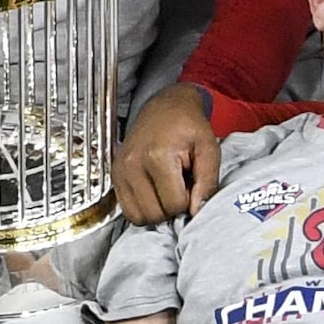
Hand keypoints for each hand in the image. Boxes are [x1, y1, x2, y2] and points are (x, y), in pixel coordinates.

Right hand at [117, 84, 221, 224]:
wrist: (165, 107)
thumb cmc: (188, 126)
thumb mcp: (208, 149)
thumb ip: (207, 183)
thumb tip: (196, 212)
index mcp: (157, 156)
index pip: (174, 205)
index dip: (189, 200)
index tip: (191, 183)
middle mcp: (133, 165)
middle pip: (155, 214)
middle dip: (172, 208)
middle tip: (180, 186)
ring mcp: (121, 171)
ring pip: (139, 217)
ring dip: (156, 210)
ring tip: (166, 189)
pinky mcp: (115, 176)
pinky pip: (128, 210)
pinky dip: (143, 208)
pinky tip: (154, 191)